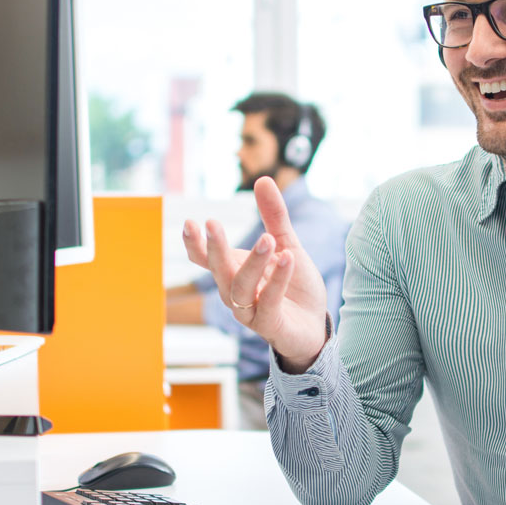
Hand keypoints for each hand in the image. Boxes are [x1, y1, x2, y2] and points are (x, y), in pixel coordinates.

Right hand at [182, 177, 328, 371]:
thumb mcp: (287, 245)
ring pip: (239, 288)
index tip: (190, 223)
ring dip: (252, 263)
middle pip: (218, 271)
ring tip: (268, 240)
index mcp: (233, 272)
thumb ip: (275, 216)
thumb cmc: (295, 287)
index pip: (205, 259)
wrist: (315, 325)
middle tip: (212, 223)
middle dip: (214, 248)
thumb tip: (263, 179)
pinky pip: (268, 302)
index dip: (195, 244)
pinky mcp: (270, 325)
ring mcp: (250, 312)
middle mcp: (235, 292)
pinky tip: (287, 259)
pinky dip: (276, 280)